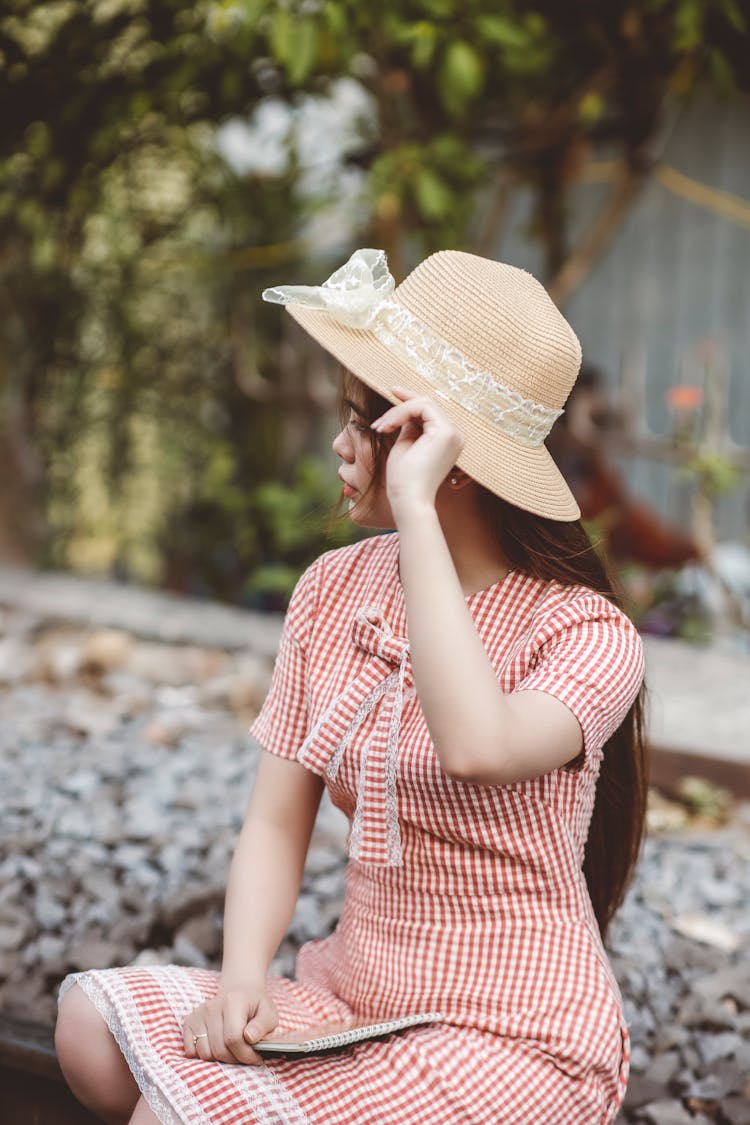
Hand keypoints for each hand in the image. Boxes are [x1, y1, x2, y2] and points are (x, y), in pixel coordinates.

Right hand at [182, 983, 278, 1065]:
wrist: (239, 992)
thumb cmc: (255, 1006)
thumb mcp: (268, 1013)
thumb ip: (262, 1026)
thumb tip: (250, 1037)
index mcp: (232, 1002)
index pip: (234, 1038)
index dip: (246, 1055)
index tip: (257, 1058)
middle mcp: (212, 1007)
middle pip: (219, 1049)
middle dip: (235, 1059)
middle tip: (245, 1055)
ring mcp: (199, 1014)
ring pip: (205, 1053)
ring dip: (220, 1059)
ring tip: (232, 1050)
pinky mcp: (189, 1021)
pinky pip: (190, 1050)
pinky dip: (203, 1055)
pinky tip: (217, 1047)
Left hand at [371, 387, 463, 516]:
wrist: (408, 499)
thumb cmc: (403, 480)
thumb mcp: (405, 446)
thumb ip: (410, 428)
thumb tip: (406, 412)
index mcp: (447, 441)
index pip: (430, 413)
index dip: (411, 401)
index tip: (393, 392)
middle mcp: (455, 436)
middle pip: (428, 405)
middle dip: (401, 405)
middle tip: (382, 410)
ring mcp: (453, 434)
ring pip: (424, 404)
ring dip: (397, 412)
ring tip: (380, 428)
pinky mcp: (445, 432)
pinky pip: (422, 407)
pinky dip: (401, 413)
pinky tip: (387, 426)